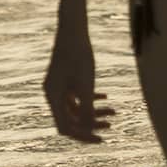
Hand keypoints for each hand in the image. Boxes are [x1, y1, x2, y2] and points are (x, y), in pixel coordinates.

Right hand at [44, 28, 113, 143]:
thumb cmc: (79, 55)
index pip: (65, 127)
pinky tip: (106, 98)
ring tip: (114, 111)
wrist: (74, 28)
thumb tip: (89, 130)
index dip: (82, 135)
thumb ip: (87, 108)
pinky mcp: (65, 80)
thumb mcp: (86, 84)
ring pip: (76, 109)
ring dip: (93, 112)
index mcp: (53, 97)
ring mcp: (58, 88)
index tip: (100, 138)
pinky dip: (90, 100)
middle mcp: (53, 95)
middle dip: (91, 124)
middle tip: (110, 126)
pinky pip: (77, 97)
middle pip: (71, 120)